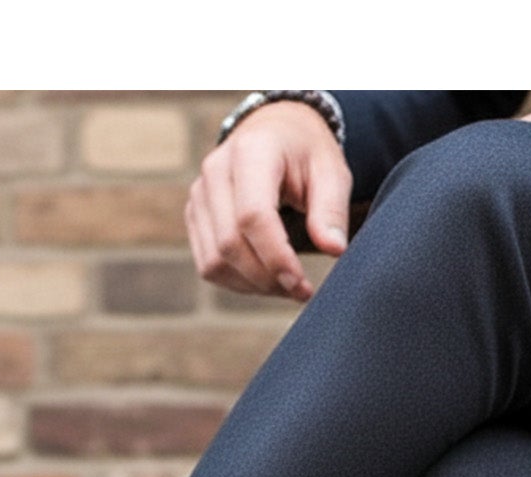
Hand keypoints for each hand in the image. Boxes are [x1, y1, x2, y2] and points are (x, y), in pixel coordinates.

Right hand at [187, 102, 351, 300]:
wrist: (275, 131)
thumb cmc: (306, 153)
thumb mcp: (331, 172)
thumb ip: (331, 210)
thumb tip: (334, 250)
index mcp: (252, 151)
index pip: (253, 216)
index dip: (276, 258)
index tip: (302, 285)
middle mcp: (216, 170)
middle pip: (230, 244)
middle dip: (267, 278)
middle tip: (301, 290)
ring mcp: (200, 193)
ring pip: (214, 261)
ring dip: (252, 285)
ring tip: (285, 285)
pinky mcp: (195, 214)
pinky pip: (207, 264)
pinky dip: (236, 281)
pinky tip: (265, 279)